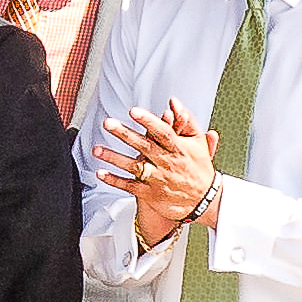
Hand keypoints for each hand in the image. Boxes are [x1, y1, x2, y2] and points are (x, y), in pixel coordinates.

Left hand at [110, 110, 218, 247]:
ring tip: (96, 149)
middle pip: (144, 146)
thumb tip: (173, 101)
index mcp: (178, 148)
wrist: (204, 199)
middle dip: (125, 134)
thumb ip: (186, 120)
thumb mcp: (197, 141)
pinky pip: (130, 186)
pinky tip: (100, 173)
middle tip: (108, 123)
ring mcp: (157, 179)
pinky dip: (114, 181)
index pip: (163, 132)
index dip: (149, 121)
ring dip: (114, 158)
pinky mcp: (150, 193)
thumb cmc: (198, 165)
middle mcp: (167, 163)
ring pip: (134, 167)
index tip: (133, 111)